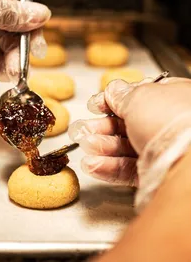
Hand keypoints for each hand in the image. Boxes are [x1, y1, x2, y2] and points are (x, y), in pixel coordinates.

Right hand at [68, 77, 190, 192]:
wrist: (188, 162)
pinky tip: (92, 165)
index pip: (136, 98)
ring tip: (85, 145)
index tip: (94, 105)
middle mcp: (167, 124)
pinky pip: (129, 169)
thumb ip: (121, 94)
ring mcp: (163, 150)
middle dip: (101, 126)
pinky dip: (109, 167)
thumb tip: (112, 90)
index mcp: (170, 98)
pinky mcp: (156, 173)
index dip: (112, 101)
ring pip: (126, 147)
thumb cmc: (170, 120)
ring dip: (102, 146)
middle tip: (83, 128)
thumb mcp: (139, 96)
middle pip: (127, 124)